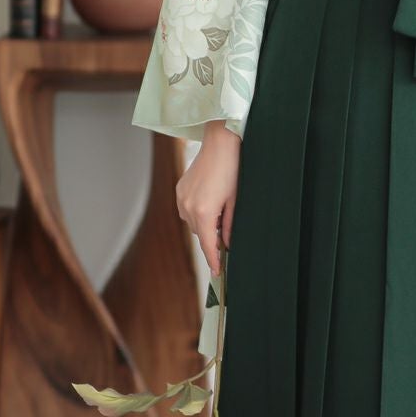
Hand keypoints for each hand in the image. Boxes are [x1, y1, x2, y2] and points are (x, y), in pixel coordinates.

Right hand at [176, 120, 239, 275]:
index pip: (207, 244)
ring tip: (220, 209)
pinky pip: (187, 209)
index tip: (217, 272)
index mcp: (204, 212)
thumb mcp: (236, 201)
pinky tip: (210, 200)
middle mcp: (188, 207)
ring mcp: (181, 198)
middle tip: (226, 232)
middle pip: (199, 234)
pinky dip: (198, 212)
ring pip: (193, 222)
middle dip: (211, 237)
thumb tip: (226, 244)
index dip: (213, 260)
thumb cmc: (233, 171)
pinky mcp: (179, 189)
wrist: (220, 144)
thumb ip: (229, 226)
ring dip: (204, 223)